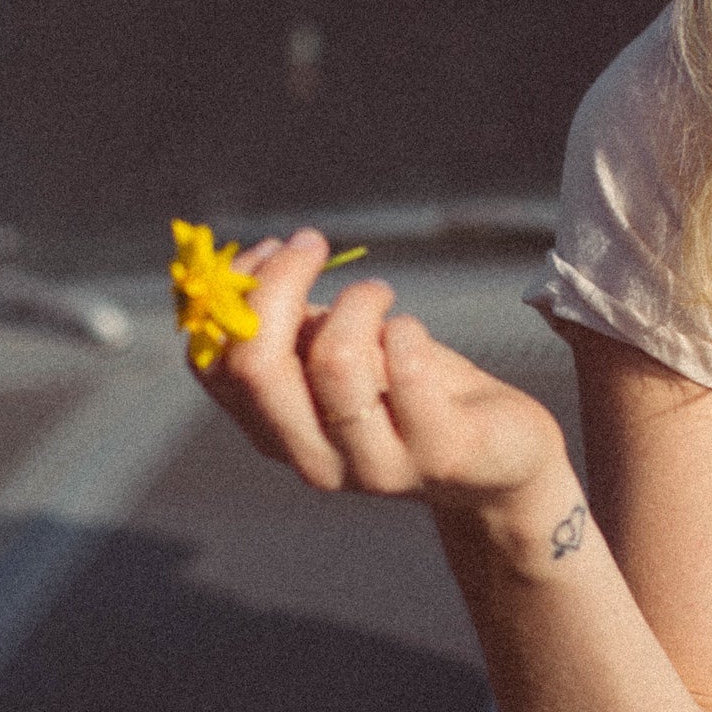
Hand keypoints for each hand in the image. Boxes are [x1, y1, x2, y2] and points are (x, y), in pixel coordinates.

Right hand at [199, 229, 567, 510]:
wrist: (499, 457)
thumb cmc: (411, 393)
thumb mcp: (342, 357)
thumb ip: (294, 328)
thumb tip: (255, 259)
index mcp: (273, 432)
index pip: (212, 366)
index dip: (230, 294)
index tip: (269, 248)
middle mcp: (311, 459)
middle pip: (256, 365)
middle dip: (279, 282)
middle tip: (313, 244)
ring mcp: (373, 467)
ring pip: (334, 362)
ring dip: (357, 302)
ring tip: (379, 294)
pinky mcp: (437, 454)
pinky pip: (406, 368)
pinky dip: (407, 330)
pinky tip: (413, 334)